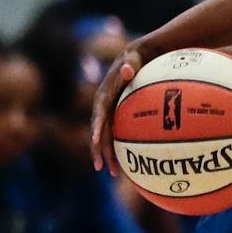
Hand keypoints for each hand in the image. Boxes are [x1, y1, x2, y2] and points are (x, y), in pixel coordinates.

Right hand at [91, 44, 145, 173]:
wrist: (134, 58)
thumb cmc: (134, 59)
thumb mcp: (132, 59)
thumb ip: (130, 65)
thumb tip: (128, 69)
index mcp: (103, 96)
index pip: (98, 115)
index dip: (97, 129)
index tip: (97, 142)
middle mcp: (102, 108)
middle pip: (98, 133)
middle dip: (99, 151)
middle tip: (102, 168)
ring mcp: (109, 114)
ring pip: (106, 138)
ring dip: (108, 155)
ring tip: (115, 174)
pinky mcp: (116, 117)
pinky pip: (116, 136)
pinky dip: (119, 149)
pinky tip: (128, 164)